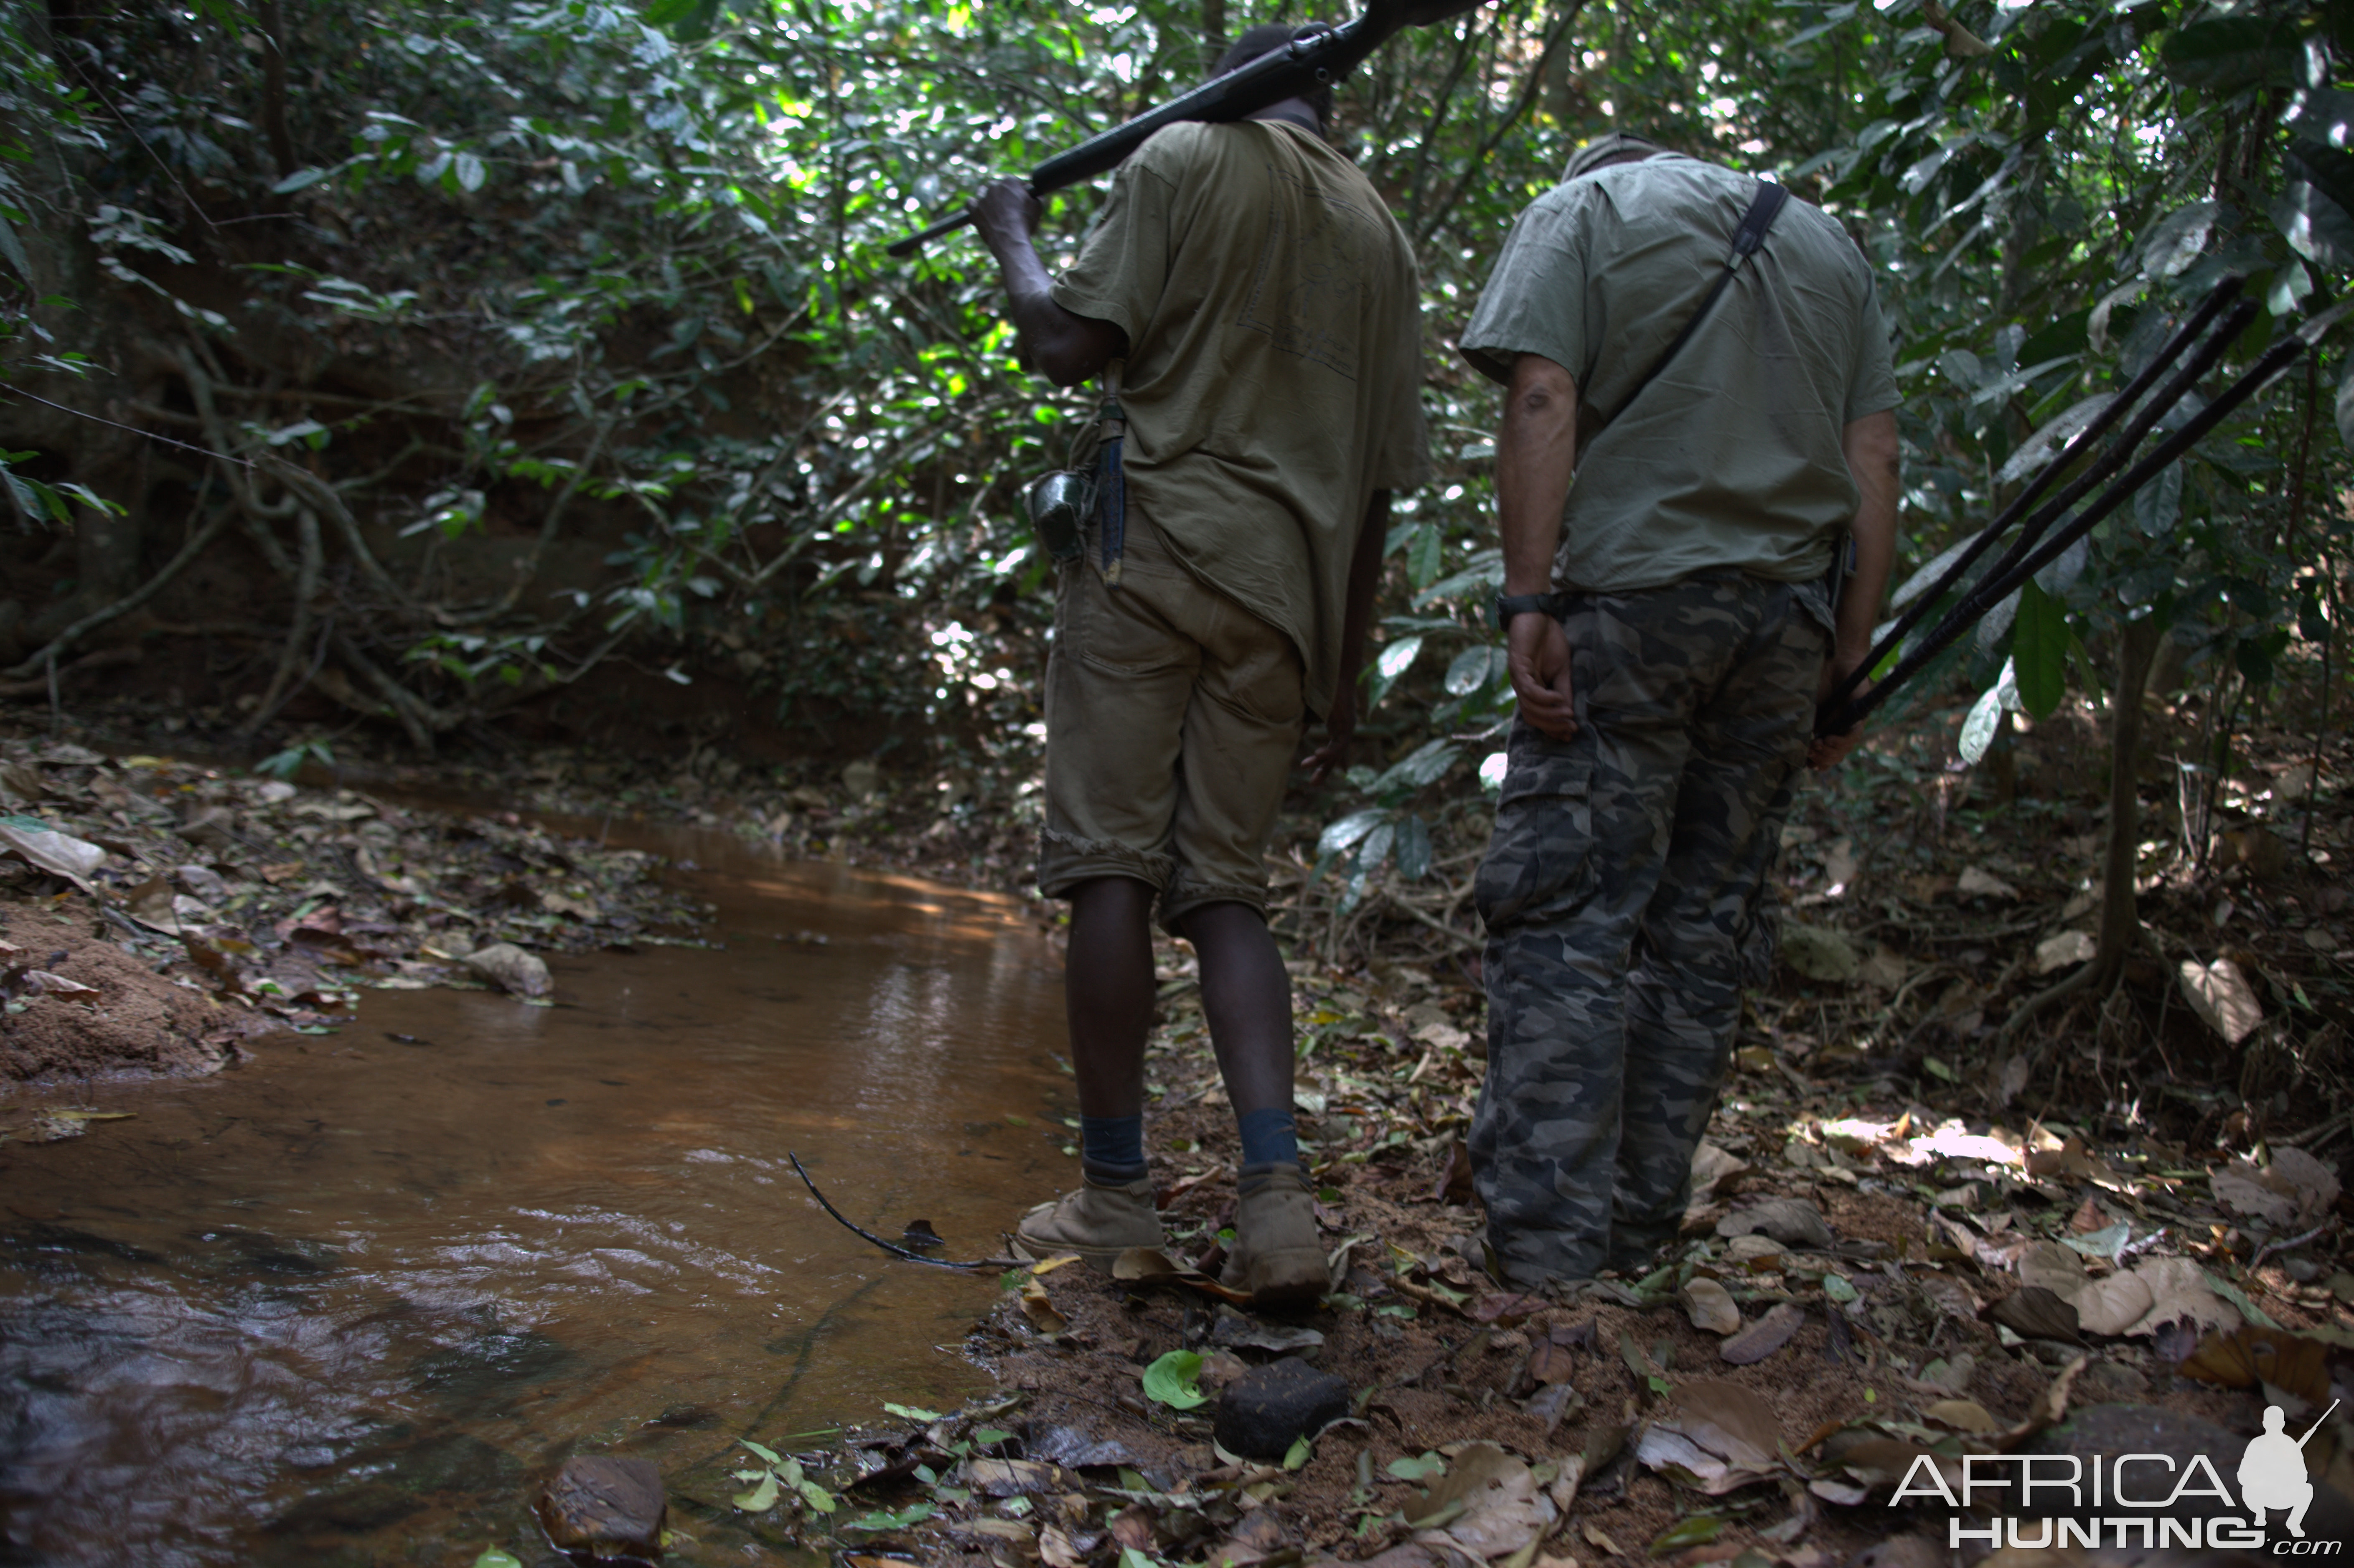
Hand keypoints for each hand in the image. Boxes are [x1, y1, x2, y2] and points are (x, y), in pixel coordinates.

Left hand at [972, 178, 1041, 256]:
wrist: (1010, 238)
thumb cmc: (1025, 223)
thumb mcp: (1037, 208)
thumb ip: (1036, 198)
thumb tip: (1036, 196)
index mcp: (1010, 181)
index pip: (1013, 181)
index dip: (1017, 190)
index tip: (1020, 198)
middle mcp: (994, 186)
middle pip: (997, 186)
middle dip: (1001, 194)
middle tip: (1007, 206)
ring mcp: (982, 197)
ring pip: (982, 192)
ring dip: (987, 198)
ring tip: (993, 209)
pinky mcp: (974, 209)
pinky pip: (970, 202)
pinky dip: (973, 205)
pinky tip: (978, 209)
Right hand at [1301, 687, 1356, 784]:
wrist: (1333, 670)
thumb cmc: (1323, 685)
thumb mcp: (1311, 709)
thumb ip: (1307, 723)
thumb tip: (1298, 734)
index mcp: (1338, 724)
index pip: (1336, 746)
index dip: (1334, 760)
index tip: (1335, 772)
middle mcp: (1345, 727)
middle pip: (1336, 754)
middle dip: (1325, 769)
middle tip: (1313, 784)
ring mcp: (1347, 726)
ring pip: (1337, 752)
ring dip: (1322, 763)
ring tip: (1309, 773)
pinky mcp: (1347, 723)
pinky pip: (1339, 744)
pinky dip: (1329, 752)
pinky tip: (1317, 756)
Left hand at [1506, 611, 1575, 739]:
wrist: (1536, 614)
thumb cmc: (1548, 639)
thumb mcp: (1562, 668)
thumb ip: (1564, 689)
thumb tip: (1569, 711)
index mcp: (1532, 688)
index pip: (1538, 716)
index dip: (1553, 727)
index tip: (1570, 733)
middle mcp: (1522, 687)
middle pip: (1532, 717)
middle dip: (1552, 726)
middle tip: (1570, 728)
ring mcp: (1518, 678)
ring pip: (1529, 707)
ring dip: (1550, 715)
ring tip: (1568, 714)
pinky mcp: (1517, 667)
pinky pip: (1529, 690)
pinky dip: (1543, 698)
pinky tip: (1558, 698)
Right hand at [1809, 648, 1871, 768]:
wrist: (1834, 662)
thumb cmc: (1818, 681)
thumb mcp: (1806, 708)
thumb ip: (1802, 725)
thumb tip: (1793, 747)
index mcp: (1827, 730)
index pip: (1826, 756)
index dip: (1818, 763)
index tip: (1807, 764)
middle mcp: (1839, 730)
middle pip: (1835, 756)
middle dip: (1822, 759)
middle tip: (1810, 752)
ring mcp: (1850, 724)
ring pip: (1844, 749)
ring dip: (1830, 752)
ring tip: (1818, 745)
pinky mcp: (1859, 716)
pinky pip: (1854, 735)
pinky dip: (1841, 741)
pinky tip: (1829, 739)